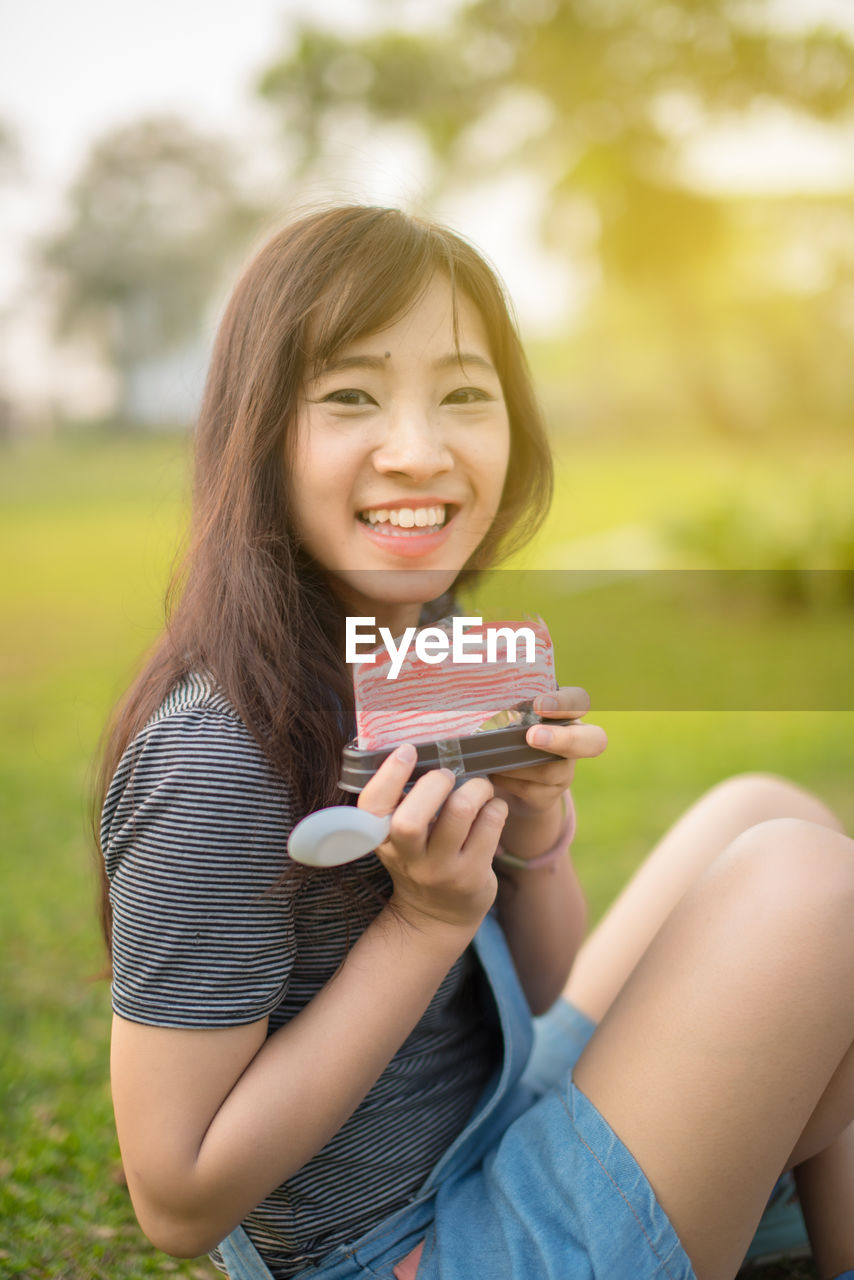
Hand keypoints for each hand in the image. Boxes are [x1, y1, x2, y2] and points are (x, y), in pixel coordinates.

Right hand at [357, 745, 506, 933]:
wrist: (437, 915)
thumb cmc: (418, 858)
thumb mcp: (397, 838)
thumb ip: (400, 802)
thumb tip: (418, 749)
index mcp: (382, 839)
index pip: (371, 808)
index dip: (388, 776)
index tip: (407, 751)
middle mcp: (408, 858)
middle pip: (411, 819)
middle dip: (435, 783)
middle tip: (448, 775)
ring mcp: (441, 870)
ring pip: (460, 812)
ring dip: (476, 788)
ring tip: (479, 788)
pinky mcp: (472, 876)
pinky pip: (490, 824)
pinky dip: (496, 806)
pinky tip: (492, 809)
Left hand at [491, 686, 606, 819]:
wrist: (512, 778)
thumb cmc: (510, 732)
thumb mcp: (513, 717)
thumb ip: (511, 711)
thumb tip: (494, 708)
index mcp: (566, 713)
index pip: (578, 700)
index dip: (564, 703)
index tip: (540, 704)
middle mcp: (575, 741)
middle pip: (594, 741)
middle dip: (564, 739)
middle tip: (532, 737)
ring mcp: (566, 771)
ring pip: (550, 771)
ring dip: (518, 764)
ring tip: (493, 758)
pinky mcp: (550, 794)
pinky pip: (530, 789)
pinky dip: (507, 780)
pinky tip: (494, 773)